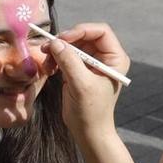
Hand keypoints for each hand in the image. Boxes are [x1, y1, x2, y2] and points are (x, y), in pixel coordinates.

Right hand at [52, 23, 130, 137]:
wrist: (87, 131)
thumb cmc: (91, 111)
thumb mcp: (81, 84)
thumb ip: (69, 61)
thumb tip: (55, 42)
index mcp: (115, 58)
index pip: (100, 31)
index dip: (81, 31)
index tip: (63, 39)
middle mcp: (105, 57)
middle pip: (83, 36)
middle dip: (65, 41)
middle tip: (48, 48)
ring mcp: (91, 63)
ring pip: (72, 45)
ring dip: (57, 51)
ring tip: (47, 62)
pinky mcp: (78, 70)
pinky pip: (65, 56)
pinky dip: (55, 59)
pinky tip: (49, 69)